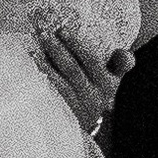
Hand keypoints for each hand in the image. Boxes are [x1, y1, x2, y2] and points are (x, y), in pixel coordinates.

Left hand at [35, 20, 130, 136]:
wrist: (88, 128)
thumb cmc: (97, 94)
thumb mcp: (113, 80)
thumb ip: (120, 64)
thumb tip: (127, 53)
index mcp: (107, 84)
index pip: (92, 60)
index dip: (76, 45)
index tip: (61, 29)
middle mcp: (93, 97)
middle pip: (72, 69)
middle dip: (57, 50)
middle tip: (43, 33)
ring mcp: (77, 108)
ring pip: (59, 85)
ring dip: (45, 66)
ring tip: (34, 52)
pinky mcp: (62, 116)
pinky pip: (50, 97)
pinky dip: (40, 83)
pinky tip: (30, 72)